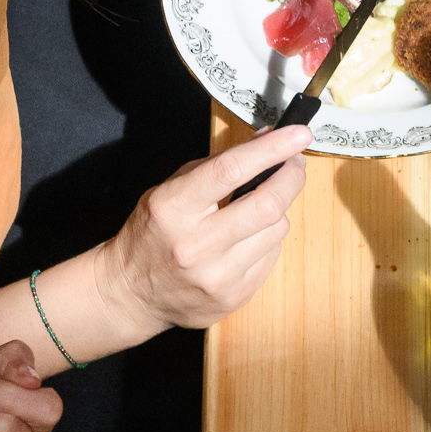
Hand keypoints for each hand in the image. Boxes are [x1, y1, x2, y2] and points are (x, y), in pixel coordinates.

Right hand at [95, 123, 311, 334]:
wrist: (131, 294)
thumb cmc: (153, 233)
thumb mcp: (170, 190)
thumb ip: (218, 165)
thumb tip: (268, 141)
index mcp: (173, 208)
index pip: (231, 170)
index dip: (272, 149)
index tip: (299, 134)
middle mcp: (196, 245)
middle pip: (267, 204)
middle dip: (292, 177)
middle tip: (294, 163)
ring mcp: (217, 276)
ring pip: (277, 230)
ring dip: (277, 211)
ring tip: (257, 208)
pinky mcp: (234, 296)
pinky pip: (272, 256)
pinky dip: (268, 239)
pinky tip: (247, 239)